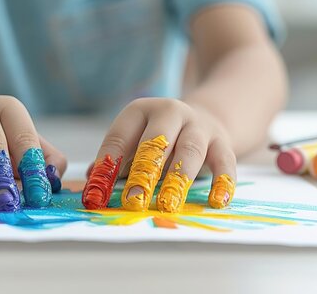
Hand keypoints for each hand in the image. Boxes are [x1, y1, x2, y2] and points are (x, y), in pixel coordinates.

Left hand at [83, 98, 236, 211]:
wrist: (206, 118)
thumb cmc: (158, 139)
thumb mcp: (133, 141)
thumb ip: (114, 162)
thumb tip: (90, 183)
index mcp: (139, 111)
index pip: (119, 137)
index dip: (107, 165)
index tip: (97, 192)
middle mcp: (170, 112)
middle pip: (155, 141)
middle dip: (143, 172)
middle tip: (133, 200)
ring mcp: (198, 126)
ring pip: (189, 151)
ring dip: (177, 179)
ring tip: (168, 204)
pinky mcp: (222, 142)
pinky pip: (225, 162)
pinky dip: (222, 182)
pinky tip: (216, 202)